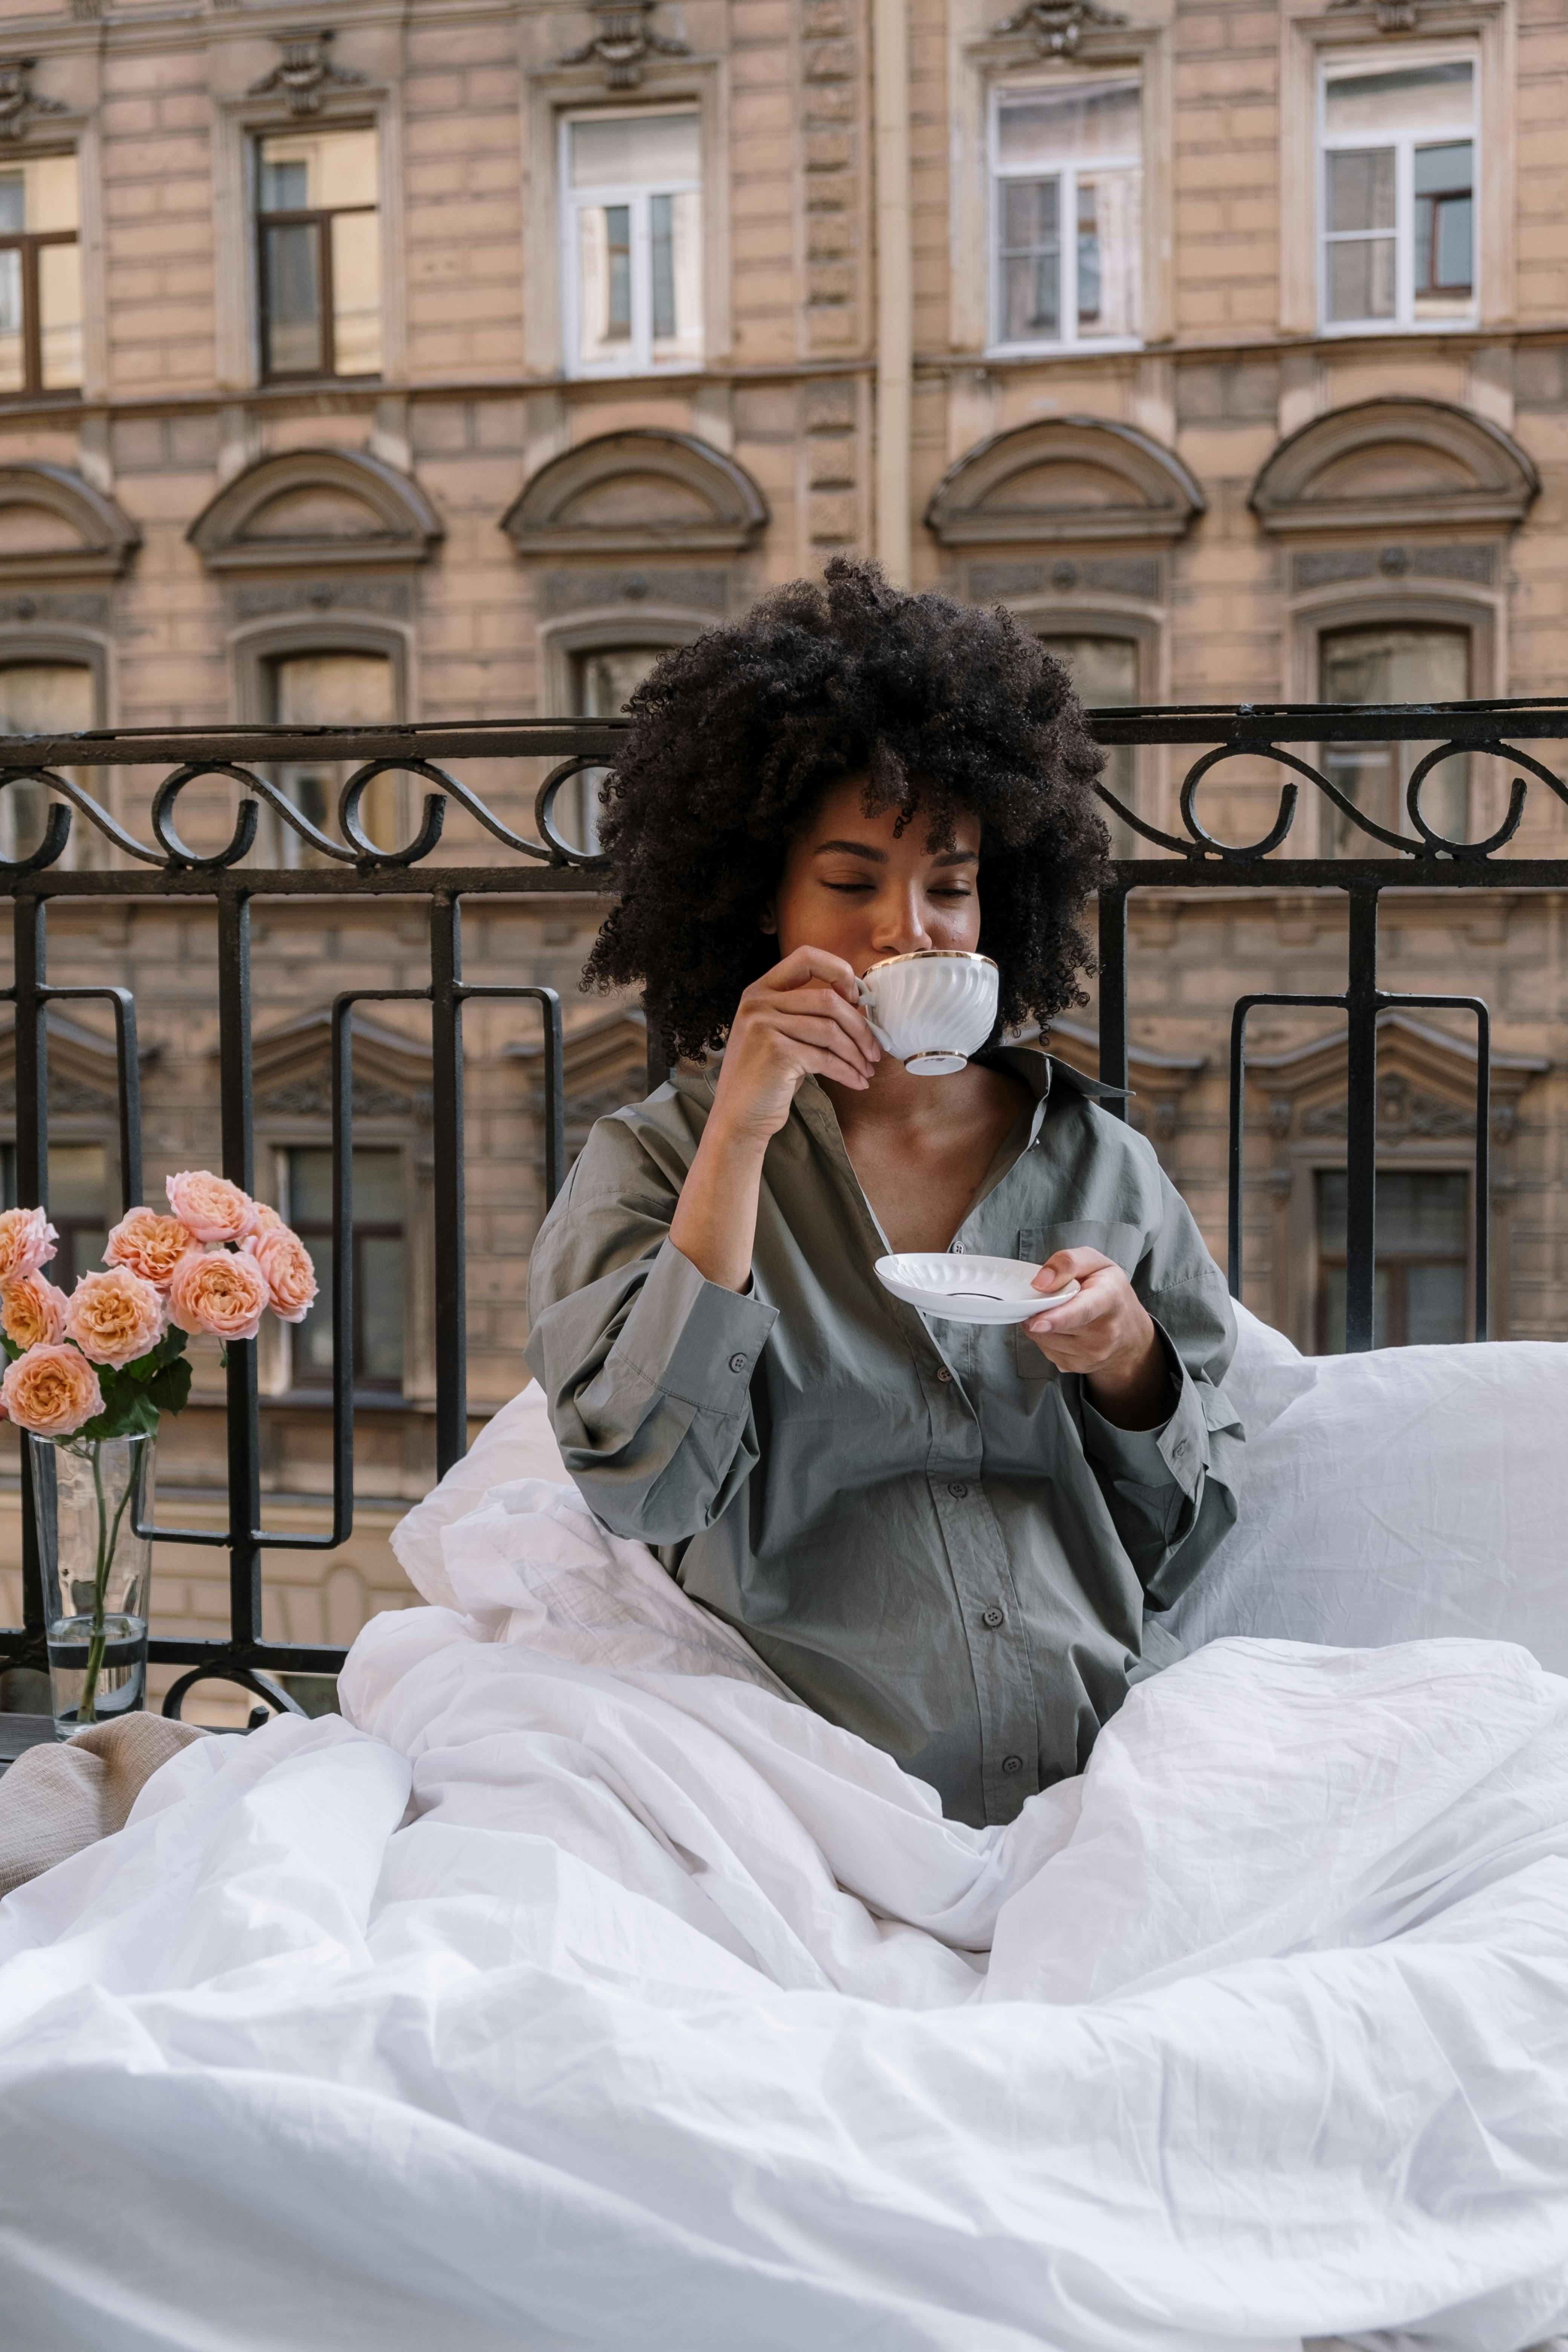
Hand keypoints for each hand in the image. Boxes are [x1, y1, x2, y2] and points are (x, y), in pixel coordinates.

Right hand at [707, 945, 881, 1149]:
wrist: (739, 1117)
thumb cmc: (767, 1078)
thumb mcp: (781, 1035)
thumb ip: (807, 1014)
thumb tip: (860, 1005)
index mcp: (760, 990)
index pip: (806, 958)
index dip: (839, 971)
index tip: (857, 996)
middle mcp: (758, 1003)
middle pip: (827, 999)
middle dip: (860, 1027)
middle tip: (874, 1050)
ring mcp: (763, 1025)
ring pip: (830, 1030)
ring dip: (856, 1053)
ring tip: (866, 1069)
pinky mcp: (775, 1052)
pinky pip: (825, 1057)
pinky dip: (848, 1071)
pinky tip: (857, 1082)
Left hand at [1022, 1248, 1172, 1430]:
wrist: (1129, 1329)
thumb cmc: (1110, 1290)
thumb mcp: (1096, 1263)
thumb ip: (1068, 1263)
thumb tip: (1039, 1282)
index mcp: (1109, 1299)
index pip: (1083, 1310)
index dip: (1058, 1317)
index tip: (1036, 1322)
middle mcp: (1104, 1332)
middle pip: (1054, 1325)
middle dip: (1037, 1310)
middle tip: (1042, 1296)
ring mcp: (1091, 1354)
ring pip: (1043, 1338)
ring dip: (1038, 1323)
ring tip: (1055, 1310)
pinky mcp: (1077, 1367)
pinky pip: (1045, 1350)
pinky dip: (1044, 1336)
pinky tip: (1059, 1327)